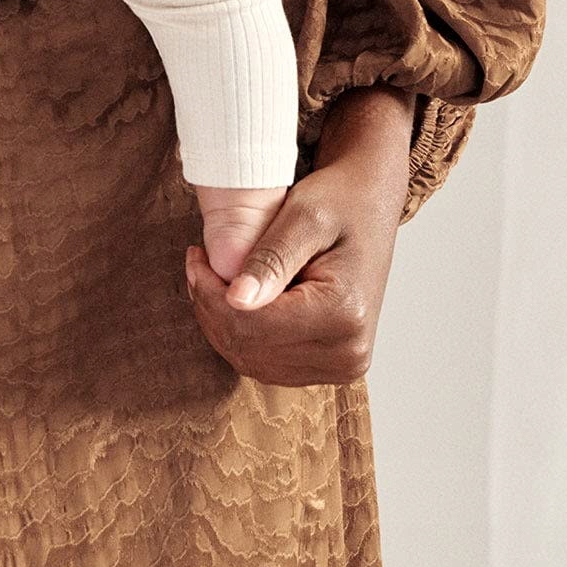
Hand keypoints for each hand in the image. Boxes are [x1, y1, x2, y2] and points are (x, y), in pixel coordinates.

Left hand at [183, 86, 412, 385]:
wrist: (370, 205)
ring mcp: (343, 365)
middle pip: (250, 348)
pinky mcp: (331, 366)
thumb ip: (270, 259)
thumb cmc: (340, 200)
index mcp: (345, 314)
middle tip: (199, 264)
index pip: (253, 325)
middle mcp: (349, 352)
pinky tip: (236, 297)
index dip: (211, 295)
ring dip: (223, 323)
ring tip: (213, 277)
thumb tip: (236, 300)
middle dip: (212, 308)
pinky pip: (268, 363)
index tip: (196, 257)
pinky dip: (242, 333)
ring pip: (253, 361)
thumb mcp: (303, 216)